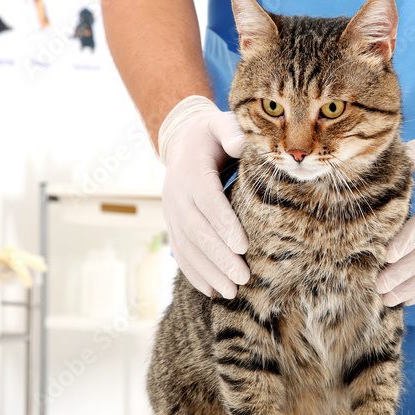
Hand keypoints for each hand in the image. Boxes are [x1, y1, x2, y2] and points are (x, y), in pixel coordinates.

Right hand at [159, 96, 249, 298]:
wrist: (183, 141)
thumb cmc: (212, 134)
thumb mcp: (221, 123)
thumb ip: (231, 130)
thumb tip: (241, 143)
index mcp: (191, 171)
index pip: (207, 201)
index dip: (223, 224)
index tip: (242, 246)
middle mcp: (176, 195)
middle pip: (197, 231)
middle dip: (220, 257)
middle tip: (243, 277)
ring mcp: (171, 213)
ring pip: (188, 247)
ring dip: (209, 272)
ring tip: (233, 292)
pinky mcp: (173, 225)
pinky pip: (180, 252)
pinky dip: (194, 274)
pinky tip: (212, 291)